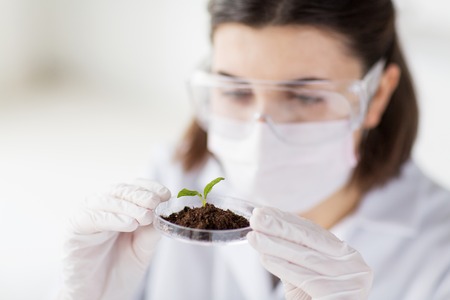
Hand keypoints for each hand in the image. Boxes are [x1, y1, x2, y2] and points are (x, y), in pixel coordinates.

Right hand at [59, 179, 170, 299]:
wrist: (101, 296)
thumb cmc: (120, 270)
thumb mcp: (142, 248)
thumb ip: (151, 230)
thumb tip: (163, 211)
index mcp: (118, 207)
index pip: (133, 188)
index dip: (149, 187)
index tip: (166, 193)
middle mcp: (101, 207)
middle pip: (120, 190)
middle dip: (140, 195)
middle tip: (156, 202)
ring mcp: (85, 216)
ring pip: (106, 200)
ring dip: (128, 206)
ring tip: (146, 216)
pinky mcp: (73, 229)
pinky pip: (91, 218)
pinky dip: (112, 218)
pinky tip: (129, 224)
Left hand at [247, 207, 371, 299]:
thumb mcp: (306, 277)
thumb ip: (293, 258)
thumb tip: (267, 233)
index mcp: (348, 256)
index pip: (314, 232)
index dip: (287, 220)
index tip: (266, 211)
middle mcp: (355, 265)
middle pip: (310, 240)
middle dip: (279, 226)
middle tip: (256, 217)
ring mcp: (351, 280)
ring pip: (304, 256)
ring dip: (274, 245)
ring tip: (254, 237)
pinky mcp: (340, 296)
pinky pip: (304, 277)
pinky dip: (281, 266)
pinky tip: (264, 258)